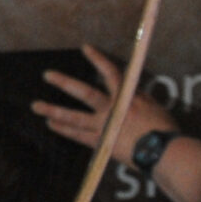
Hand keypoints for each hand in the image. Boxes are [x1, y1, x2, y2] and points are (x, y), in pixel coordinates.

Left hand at [33, 44, 175, 164]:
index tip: (85, 48)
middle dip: (65, 83)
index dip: (98, 60)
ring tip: (36, 106)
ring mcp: (104, 127)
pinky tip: (52, 125)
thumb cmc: (164, 131)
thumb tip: (131, 91)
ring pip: (74, 118)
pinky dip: (65, 130)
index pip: (111, 73)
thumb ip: (139, 98)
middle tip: (47, 75)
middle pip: (85, 93)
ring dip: (53, 111)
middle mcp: (112, 110)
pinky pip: (78, 135)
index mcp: (128, 98)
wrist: (163, 154)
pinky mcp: (101, 143)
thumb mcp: (155, 107)